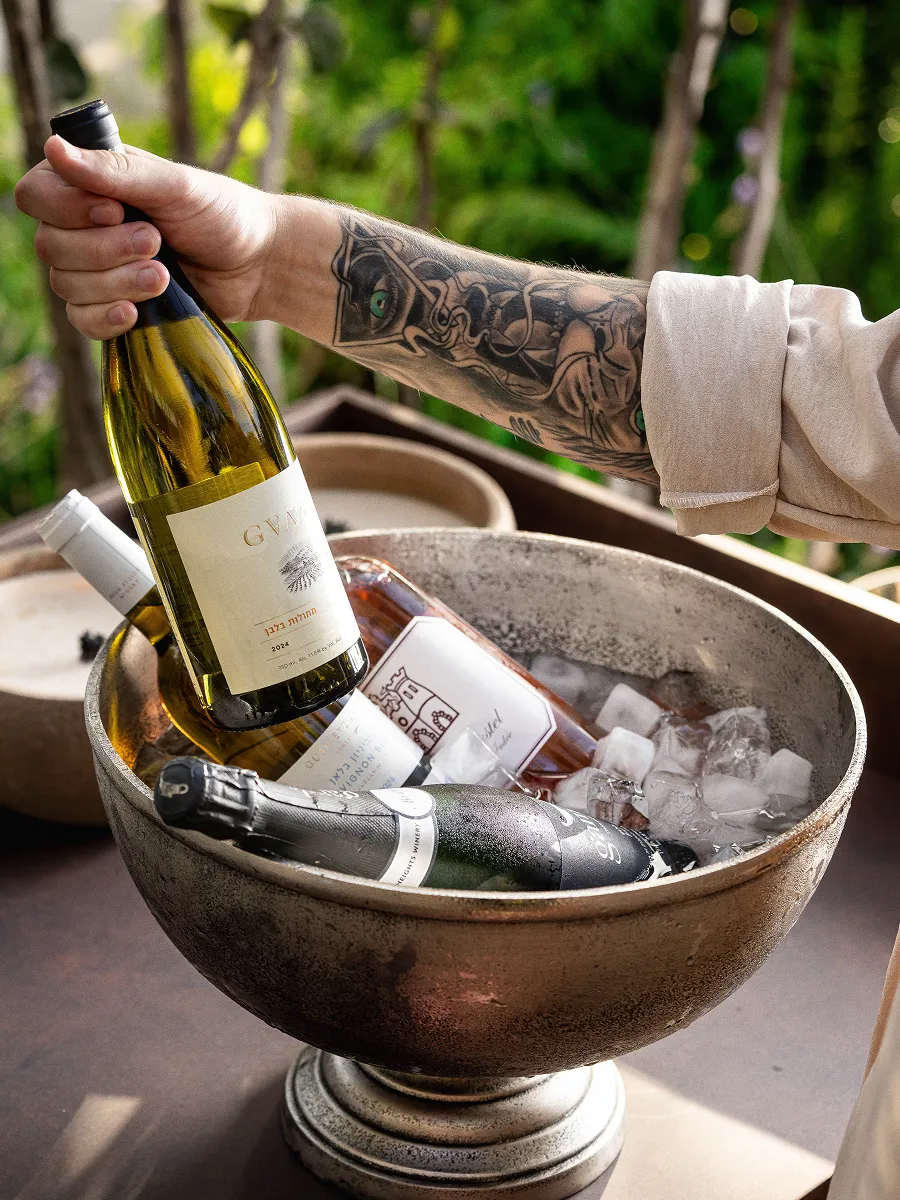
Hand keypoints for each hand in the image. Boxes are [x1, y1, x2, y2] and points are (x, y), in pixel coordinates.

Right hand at [15, 137, 278, 337]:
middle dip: (105, 250)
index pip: (36, 196)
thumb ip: (115, 172)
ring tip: (164, 275)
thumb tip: (54, 147)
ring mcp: (96, 270)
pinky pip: (82, 321)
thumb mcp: (173, 186)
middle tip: (157, 242)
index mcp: (88, 185)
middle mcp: (83, 226)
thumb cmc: (220, 214)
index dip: (67, 209)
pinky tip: (133, 313)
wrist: (257, 265)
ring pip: (67, 286)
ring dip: (116, 282)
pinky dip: (105, 318)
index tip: (116, 211)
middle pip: (50, 246)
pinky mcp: (113, 307)